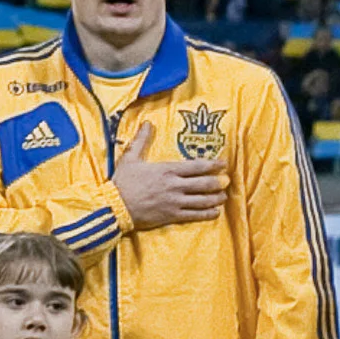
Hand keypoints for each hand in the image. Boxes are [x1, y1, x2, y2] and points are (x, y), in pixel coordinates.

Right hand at [110, 123, 225, 228]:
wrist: (113, 207)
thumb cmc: (121, 182)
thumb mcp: (130, 158)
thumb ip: (141, 141)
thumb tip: (147, 123)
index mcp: (167, 170)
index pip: (198, 166)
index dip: (214, 164)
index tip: (223, 164)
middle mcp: (175, 185)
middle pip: (205, 183)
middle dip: (219, 182)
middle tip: (226, 181)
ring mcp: (175, 201)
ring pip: (204, 200)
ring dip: (217, 198)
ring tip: (223, 196)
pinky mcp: (172, 215)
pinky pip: (196, 215)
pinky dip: (208, 213)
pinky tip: (215, 211)